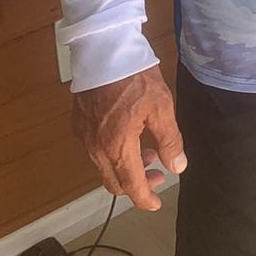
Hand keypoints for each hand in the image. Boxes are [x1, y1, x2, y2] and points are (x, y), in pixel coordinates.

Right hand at [71, 65, 185, 211]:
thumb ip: (169, 140)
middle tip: (158, 173)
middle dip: (137, 184)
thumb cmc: (135, 77)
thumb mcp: (161, 107)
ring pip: (104, 166)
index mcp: (116, 147)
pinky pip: (95, 150)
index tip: (156, 204)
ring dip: (126, 167)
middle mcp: (95, 148)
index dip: (145, 199)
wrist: (103, 51)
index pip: (130, 186)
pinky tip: (129, 136)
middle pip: (114, 182)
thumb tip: (177, 167)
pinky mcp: (78, 124)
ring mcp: (84, 136)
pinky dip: (113, 153)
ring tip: (148, 149)